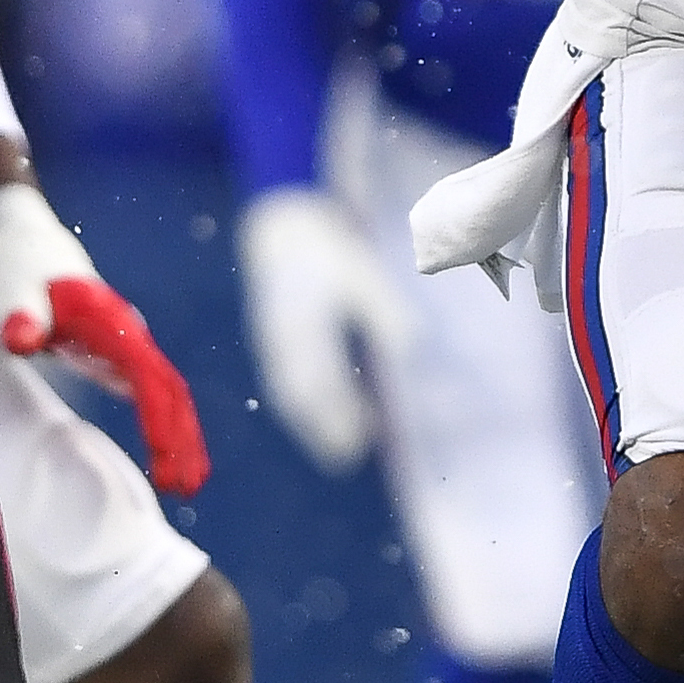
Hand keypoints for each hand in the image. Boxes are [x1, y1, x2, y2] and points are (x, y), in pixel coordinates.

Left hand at [0, 182, 210, 495]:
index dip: (161, 425)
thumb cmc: (20, 268)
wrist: (29, 244)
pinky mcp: (118, 355)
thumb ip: (20, 313)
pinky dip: (166, 424)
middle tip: (187, 491)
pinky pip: (153, 394)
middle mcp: (131, 337)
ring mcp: (128, 347)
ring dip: (183, 437)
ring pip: (169, 395)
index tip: (167, 465)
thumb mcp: (13, 287)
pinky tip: (168, 451)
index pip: (150, 382)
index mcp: (114, 326)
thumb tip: (25, 340)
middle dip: (184, 441)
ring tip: (187, 483)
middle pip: (172, 393)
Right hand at [236, 186, 409, 473]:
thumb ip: (383, 310)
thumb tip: (411, 346)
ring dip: (314, 421)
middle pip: (299, 393)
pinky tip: (337, 412)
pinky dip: (308, 404)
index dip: (335, 411)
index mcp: (301, 321)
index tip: (355, 437)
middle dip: (321, 427)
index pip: (316, 377)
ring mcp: (272, 340)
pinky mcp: (273, 340)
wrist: (281, 226)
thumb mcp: (360, 273)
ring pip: (292, 391)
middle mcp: (281, 337)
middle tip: (347, 456)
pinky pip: (288, 379)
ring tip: (345, 445)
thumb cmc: (326, 248)